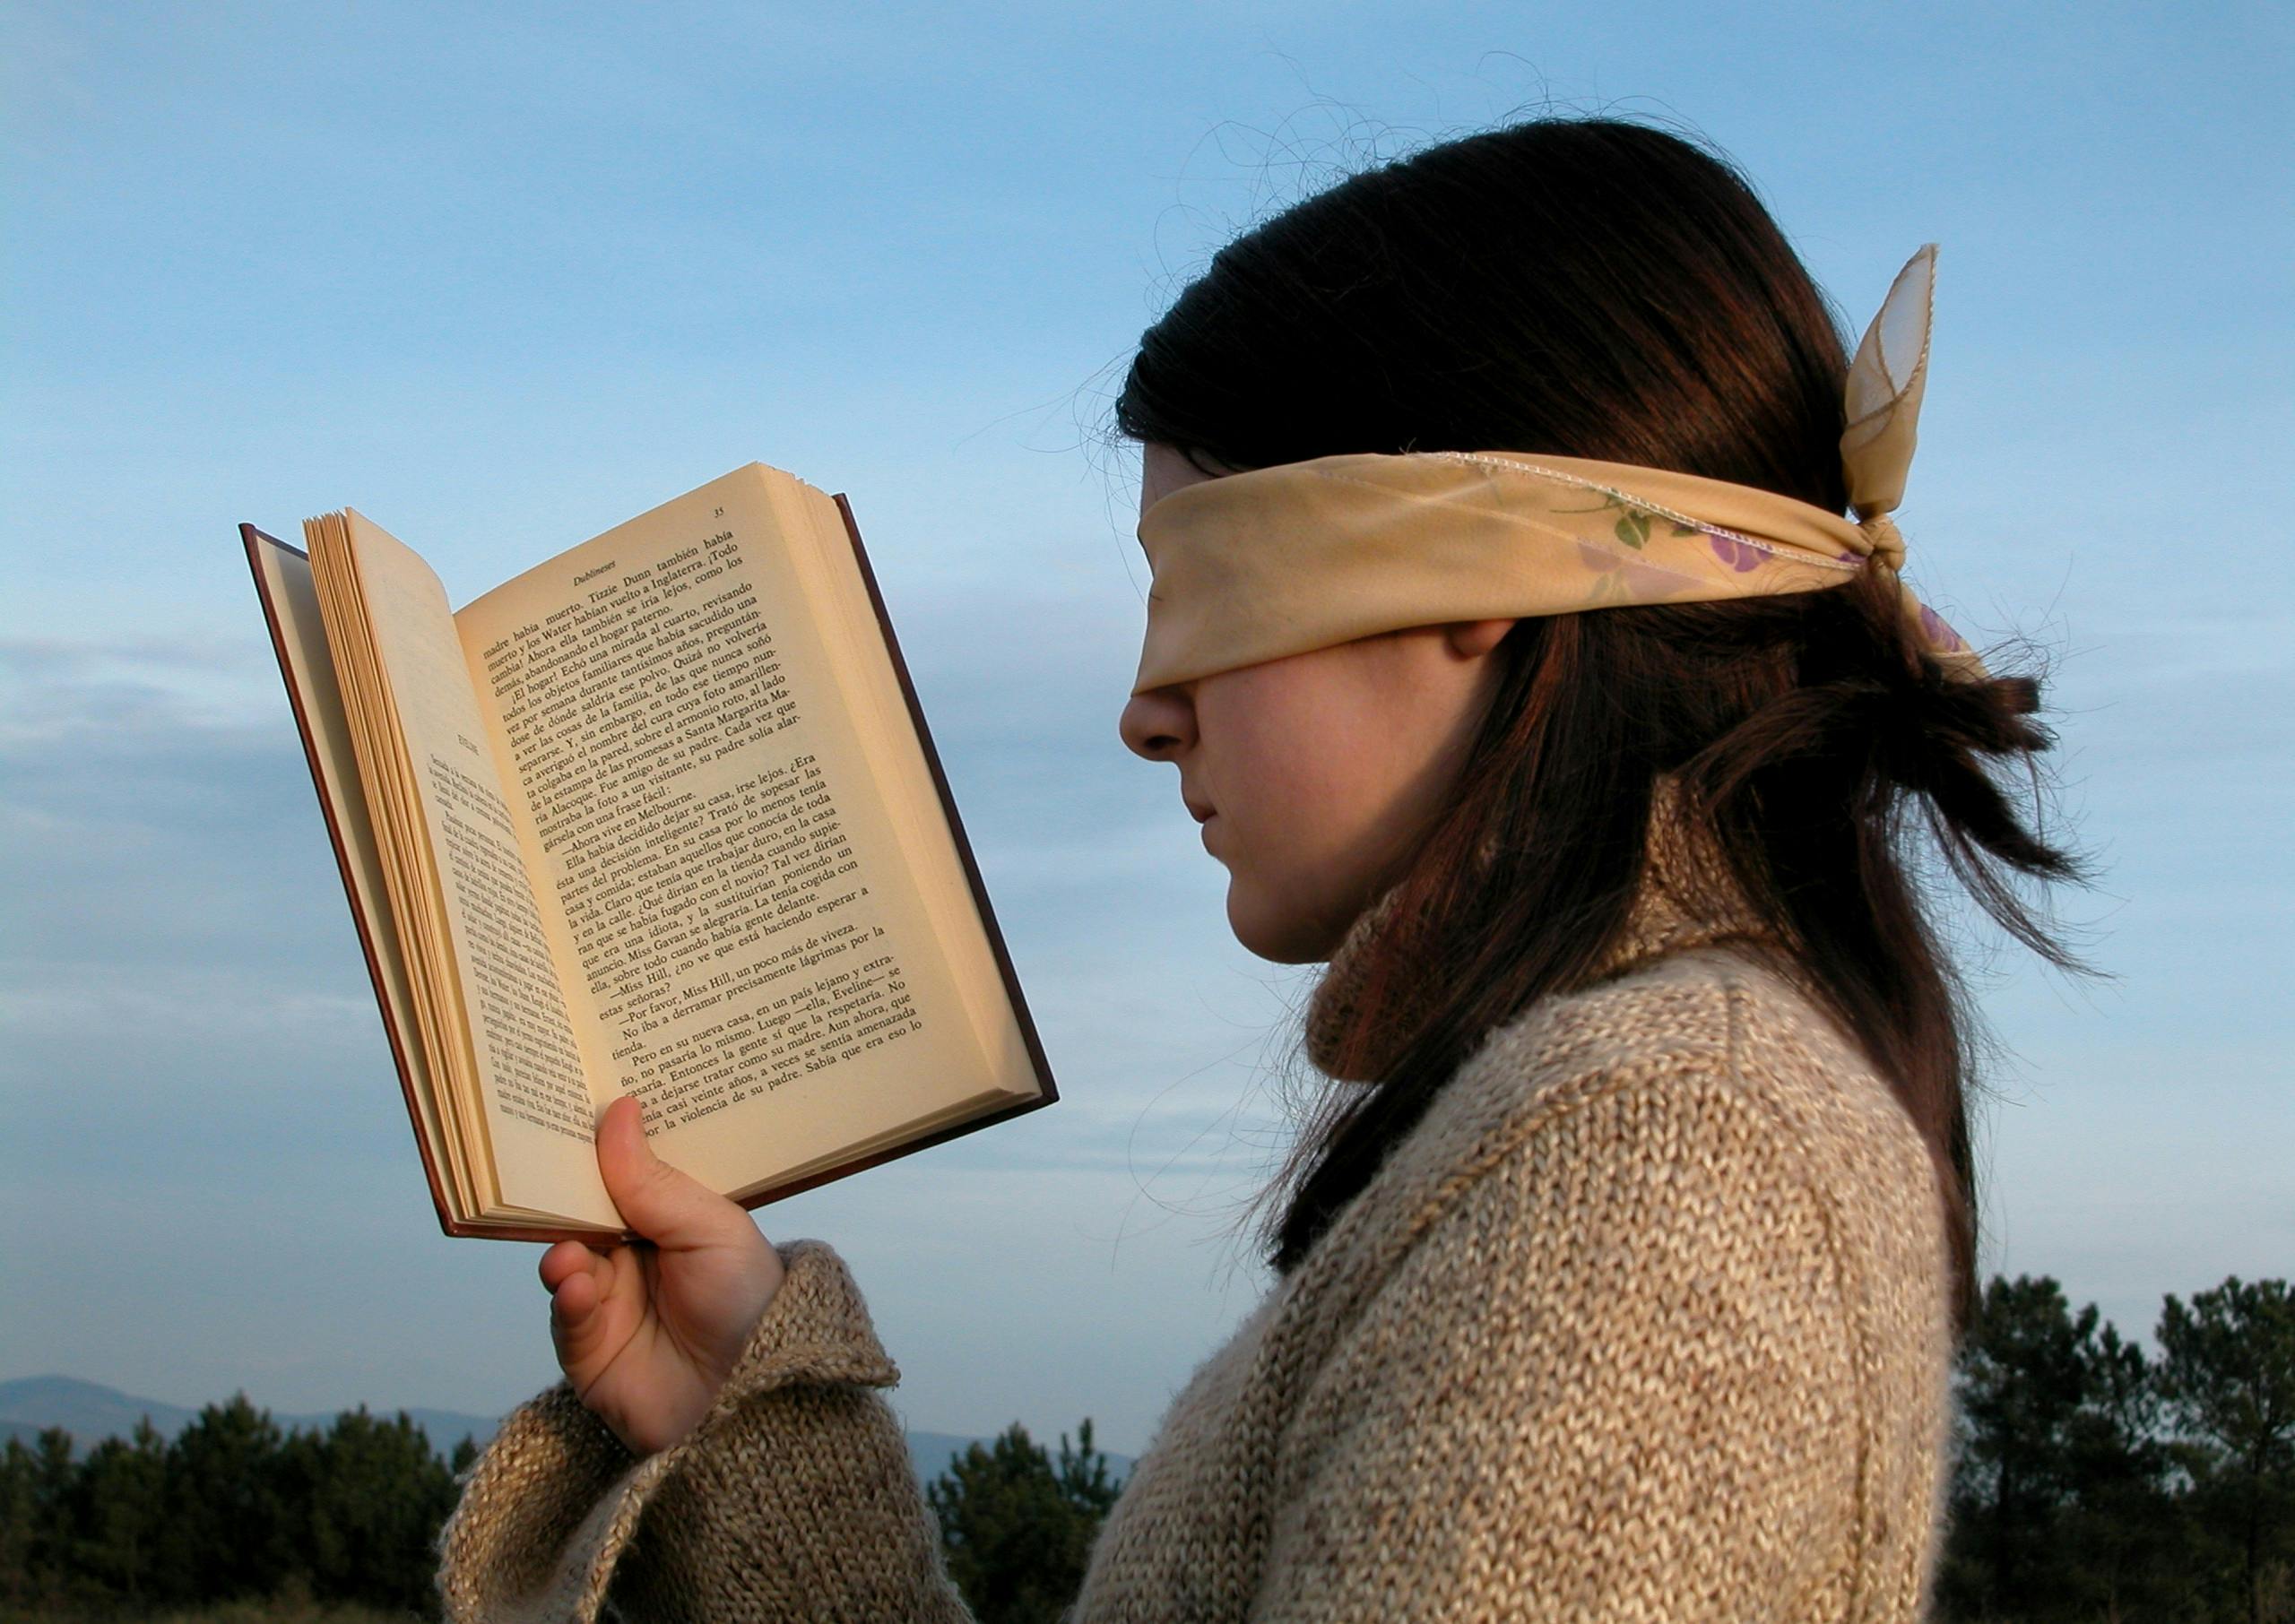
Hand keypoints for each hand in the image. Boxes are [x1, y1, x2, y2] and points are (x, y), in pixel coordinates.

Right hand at [539, 1095, 786, 1456]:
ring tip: (570, 1252)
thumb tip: (618, 1111)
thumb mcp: (711, 1229)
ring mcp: (608, 1301)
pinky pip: (565, 1316)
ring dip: (563, 1252)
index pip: (621, 1175)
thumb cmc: (749, 1301)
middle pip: (582, 1214)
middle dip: (561, 1195)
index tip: (566, 1106)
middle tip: (539, 1170)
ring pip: (566, 1262)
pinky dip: (567, 1296)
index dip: (596, 1147)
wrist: (756, 1398)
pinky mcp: (588, 1349)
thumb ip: (655, 1182)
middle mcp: (633, 1255)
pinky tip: (576, 1285)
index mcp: (668, 1219)